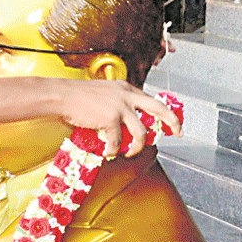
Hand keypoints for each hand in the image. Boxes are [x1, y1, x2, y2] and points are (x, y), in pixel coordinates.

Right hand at [62, 79, 181, 157]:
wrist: (63, 96)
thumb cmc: (77, 96)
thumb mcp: (103, 92)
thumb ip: (115, 101)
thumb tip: (121, 119)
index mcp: (125, 88)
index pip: (150, 99)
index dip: (162, 112)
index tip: (168, 121)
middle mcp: (126, 95)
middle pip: (159, 108)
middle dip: (173, 122)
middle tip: (178, 132)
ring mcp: (120, 107)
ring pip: (141, 132)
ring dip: (138, 147)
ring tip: (130, 153)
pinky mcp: (110, 118)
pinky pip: (117, 141)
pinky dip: (113, 150)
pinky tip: (108, 152)